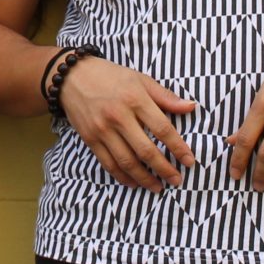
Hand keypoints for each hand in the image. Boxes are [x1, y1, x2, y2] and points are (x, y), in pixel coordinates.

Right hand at [58, 56, 196, 190]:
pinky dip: (122, 177)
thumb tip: (191, 107)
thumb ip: (166, 96)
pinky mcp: (90, 139)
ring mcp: (103, 130)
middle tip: (177, 180)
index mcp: (135, 99)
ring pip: (127, 162)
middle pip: (146, 150)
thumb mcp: (140, 79)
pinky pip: (108, 164)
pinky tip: (134, 183)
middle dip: (164, 169)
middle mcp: (119, 117)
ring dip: (144, 178)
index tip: (189, 161)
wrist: (72, 76)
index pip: (162, 129)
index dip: (178, 148)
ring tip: (158, 187)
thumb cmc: (110, 76)